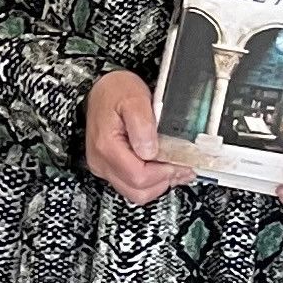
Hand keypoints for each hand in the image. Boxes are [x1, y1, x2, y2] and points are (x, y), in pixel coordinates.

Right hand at [82, 69, 175, 204]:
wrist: (102, 88)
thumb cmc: (116, 91)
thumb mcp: (134, 99)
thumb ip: (143, 125)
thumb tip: (151, 152)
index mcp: (106, 147)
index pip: (138, 176)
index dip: (164, 173)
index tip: (180, 162)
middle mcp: (101, 162)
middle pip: (137, 192)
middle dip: (163, 182)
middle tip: (181, 166)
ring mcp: (104, 167)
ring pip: (135, 193)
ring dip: (158, 184)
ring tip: (175, 167)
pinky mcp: (109, 168)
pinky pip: (131, 185)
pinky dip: (151, 181)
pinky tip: (163, 168)